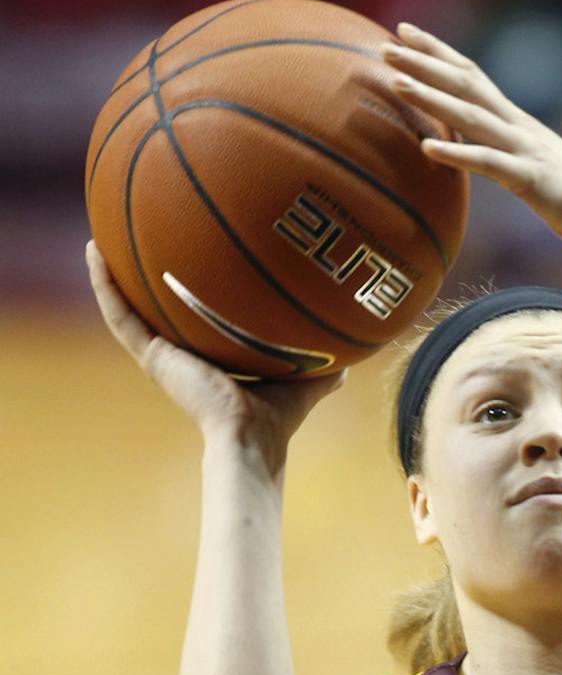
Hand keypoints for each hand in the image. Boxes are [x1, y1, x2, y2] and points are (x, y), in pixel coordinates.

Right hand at [87, 242, 343, 470]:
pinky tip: (95, 251)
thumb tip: (353, 360)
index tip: (186, 261)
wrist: (252, 438)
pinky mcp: (151, 357)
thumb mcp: (305, 378)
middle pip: (158, 309)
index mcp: (210, 358)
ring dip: (111, 273)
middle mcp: (182, 355)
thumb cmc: (277, 418)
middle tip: (138, 237)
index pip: (195, 320)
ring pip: (128, 307)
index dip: (189, 294)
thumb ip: (326, 368)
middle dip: (147, 278)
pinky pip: (120, 314)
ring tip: (100, 236)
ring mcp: (162, 355)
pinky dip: (104, 284)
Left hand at [382, 26, 561, 258]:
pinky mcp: (532, 180)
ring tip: (397, 82)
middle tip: (385, 45)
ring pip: (472, 117)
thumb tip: (478, 150)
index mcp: (519, 123)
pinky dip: (457, 155)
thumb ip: (506, 153)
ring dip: (432, 98)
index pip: (473, 76)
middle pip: (466, 86)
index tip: (404, 31)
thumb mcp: (535, 168)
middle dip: (425, 63)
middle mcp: (520, 128)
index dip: (438, 52)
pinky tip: (427, 148)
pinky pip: (489, 164)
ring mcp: (526, 152)